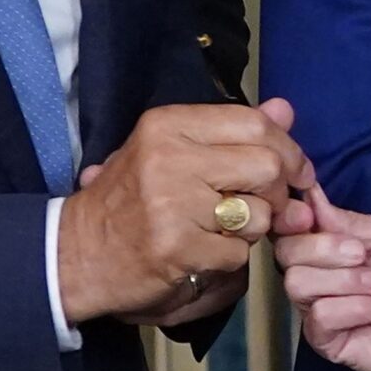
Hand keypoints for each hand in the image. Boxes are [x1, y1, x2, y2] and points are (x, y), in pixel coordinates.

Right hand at [56, 99, 312, 326]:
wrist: (73, 255)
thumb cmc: (128, 201)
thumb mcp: (170, 151)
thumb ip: (230, 132)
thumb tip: (285, 109)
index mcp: (168, 125)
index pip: (255, 124)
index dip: (288, 150)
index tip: (296, 172)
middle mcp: (170, 157)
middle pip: (268, 166)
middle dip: (281, 193)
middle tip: (270, 208)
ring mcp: (173, 204)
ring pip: (259, 214)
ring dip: (253, 231)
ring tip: (222, 232)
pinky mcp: (178, 249)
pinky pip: (238, 254)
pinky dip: (230, 260)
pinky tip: (202, 256)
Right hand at [277, 186, 370, 370]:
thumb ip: (353, 221)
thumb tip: (312, 197)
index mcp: (334, 246)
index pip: (293, 228)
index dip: (293, 218)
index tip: (309, 215)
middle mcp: (321, 275)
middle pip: (287, 253)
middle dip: (324, 249)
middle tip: (363, 255)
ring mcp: (321, 309)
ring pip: (298, 283)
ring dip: (344, 280)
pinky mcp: (327, 340)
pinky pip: (319, 316)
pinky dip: (352, 308)